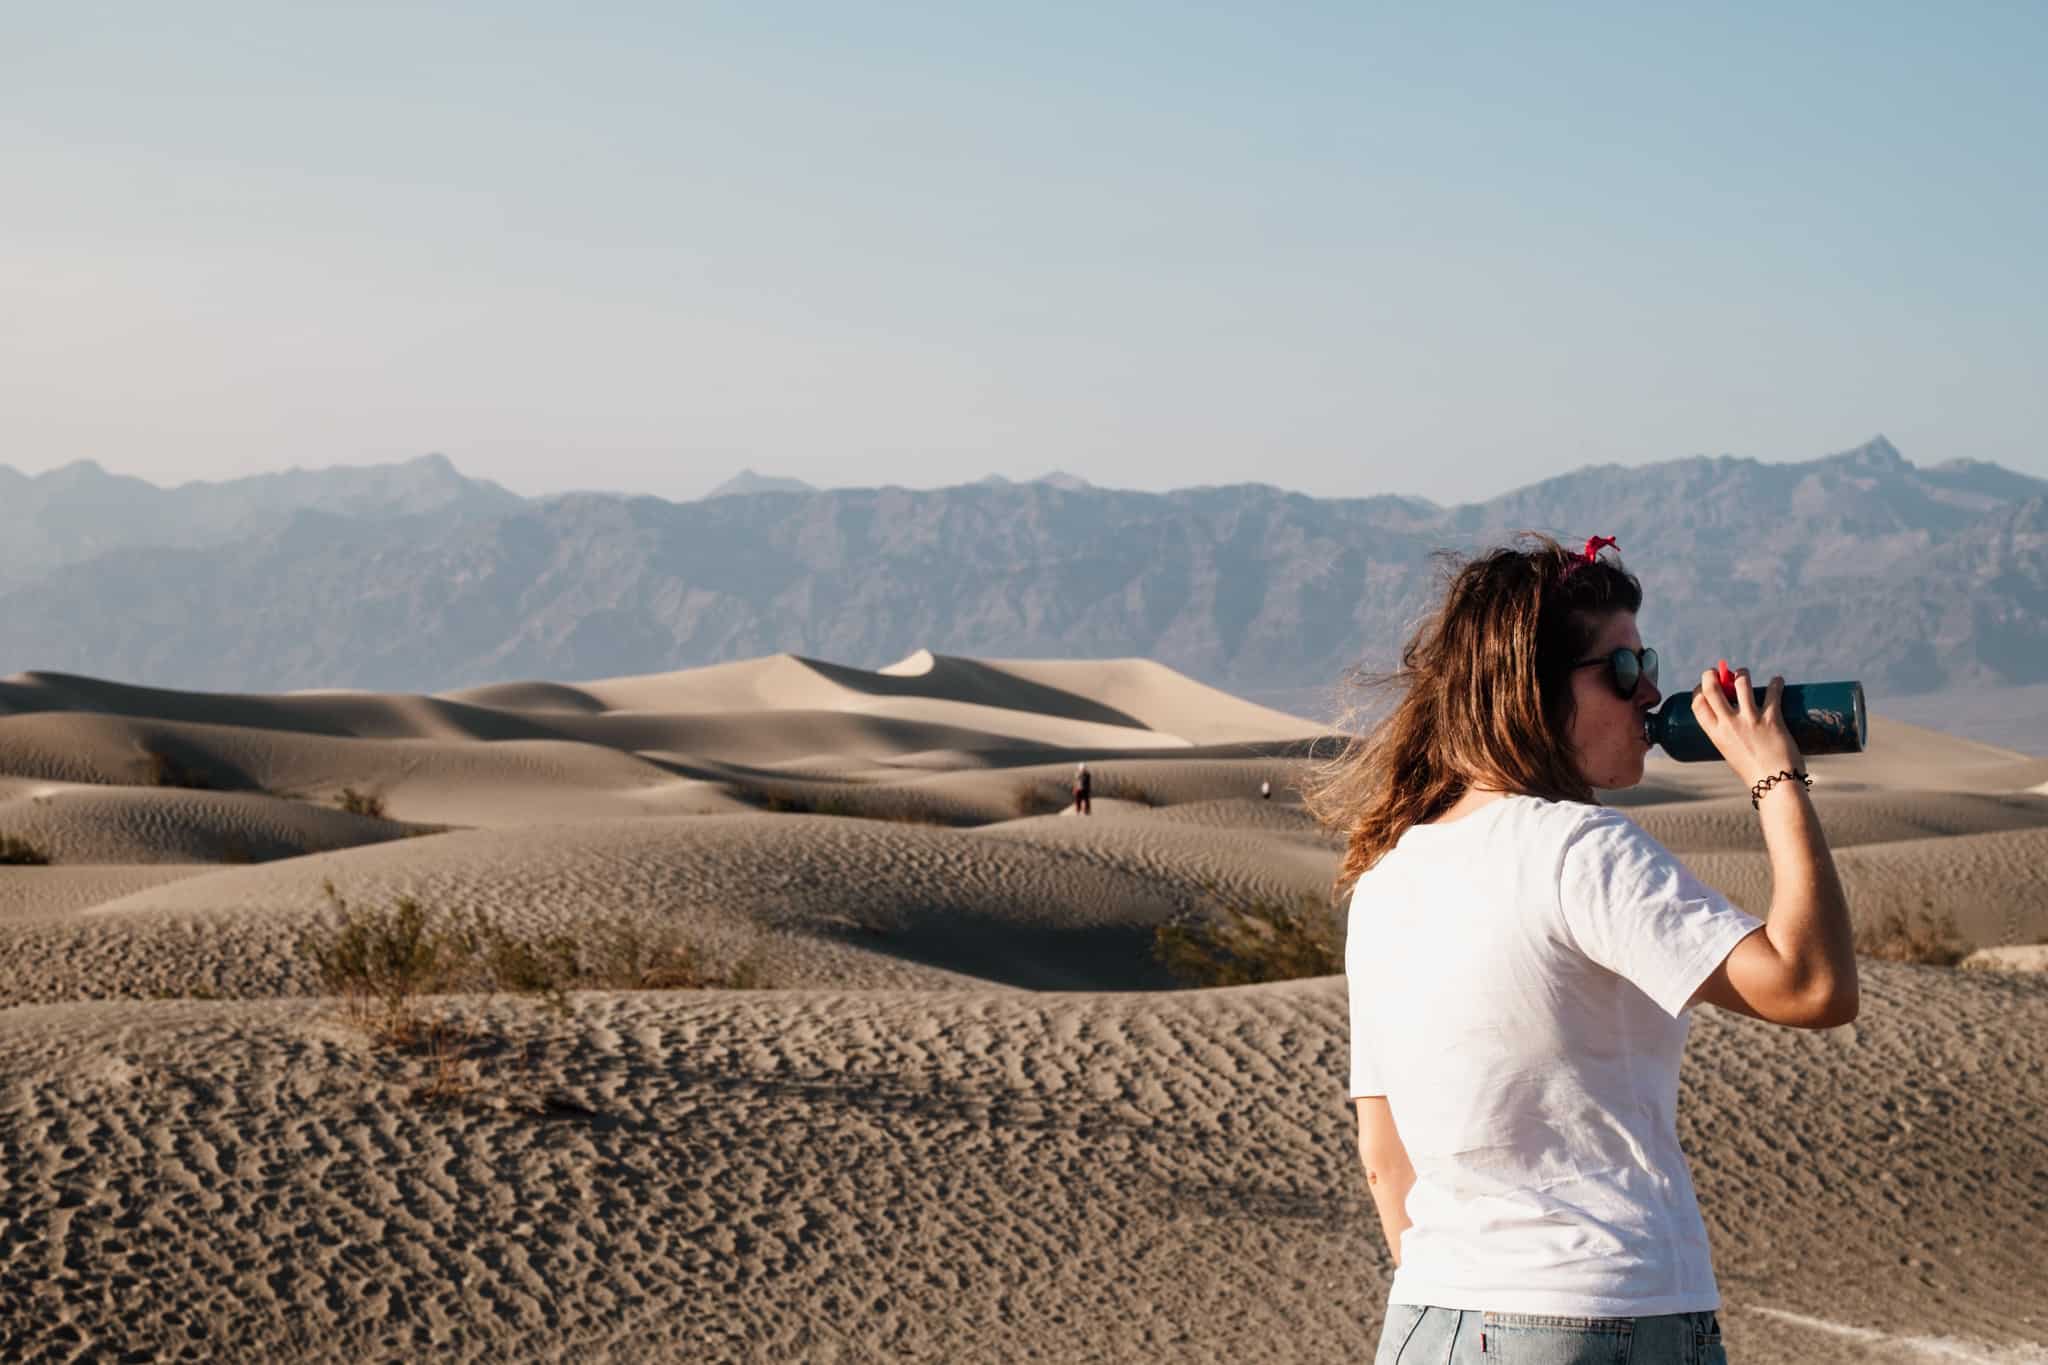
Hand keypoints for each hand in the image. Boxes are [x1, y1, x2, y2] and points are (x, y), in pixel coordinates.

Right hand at [1691, 666, 1801, 788]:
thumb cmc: (1753, 772)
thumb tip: (1735, 718)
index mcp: (1715, 734)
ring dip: (1741, 674)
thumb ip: (1729, 735)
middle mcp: (1729, 724)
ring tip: (1743, 674)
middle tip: (1719, 672)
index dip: (1699, 690)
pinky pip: (1773, 693)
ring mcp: (1750, 720)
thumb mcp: (1730, 752)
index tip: (1705, 686)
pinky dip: (1776, 683)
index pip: (1698, 703)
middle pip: (1712, 688)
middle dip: (1712, 674)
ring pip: (1741, 683)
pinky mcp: (1771, 719)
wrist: (1775, 785)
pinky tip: (1777, 680)